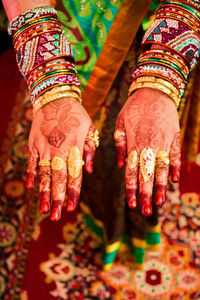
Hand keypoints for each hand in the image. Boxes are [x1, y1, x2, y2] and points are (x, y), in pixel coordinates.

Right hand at [25, 97, 95, 220]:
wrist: (55, 97)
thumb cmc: (76, 115)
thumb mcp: (90, 129)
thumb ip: (90, 150)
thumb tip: (88, 171)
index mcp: (75, 148)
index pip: (74, 175)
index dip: (73, 192)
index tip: (72, 208)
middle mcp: (59, 150)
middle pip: (58, 178)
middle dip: (57, 199)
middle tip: (55, 217)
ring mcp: (44, 147)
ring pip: (44, 174)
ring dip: (43, 192)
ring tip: (42, 209)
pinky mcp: (33, 144)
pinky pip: (32, 161)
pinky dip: (32, 174)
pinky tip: (31, 187)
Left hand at [115, 88, 180, 215]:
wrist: (154, 91)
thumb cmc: (133, 108)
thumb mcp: (119, 123)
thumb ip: (120, 145)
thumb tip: (122, 165)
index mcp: (134, 144)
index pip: (132, 171)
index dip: (131, 188)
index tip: (131, 204)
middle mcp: (149, 146)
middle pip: (147, 174)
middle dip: (146, 193)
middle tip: (146, 211)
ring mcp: (163, 143)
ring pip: (162, 168)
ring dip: (161, 186)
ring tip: (161, 202)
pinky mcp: (174, 138)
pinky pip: (175, 156)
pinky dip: (174, 168)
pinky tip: (174, 181)